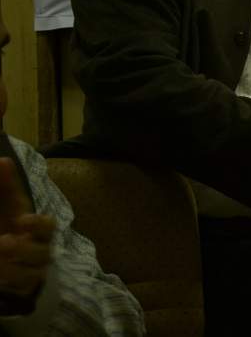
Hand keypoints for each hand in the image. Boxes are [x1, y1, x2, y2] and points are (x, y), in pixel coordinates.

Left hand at [0, 158, 53, 307]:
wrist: (8, 257)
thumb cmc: (8, 225)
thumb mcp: (6, 205)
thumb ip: (4, 186)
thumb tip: (2, 161)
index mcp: (36, 229)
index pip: (48, 226)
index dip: (38, 224)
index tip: (21, 220)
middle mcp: (39, 249)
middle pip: (43, 252)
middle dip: (24, 250)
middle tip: (4, 242)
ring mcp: (33, 270)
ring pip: (33, 273)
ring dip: (13, 268)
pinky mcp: (24, 287)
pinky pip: (22, 288)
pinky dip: (10, 281)